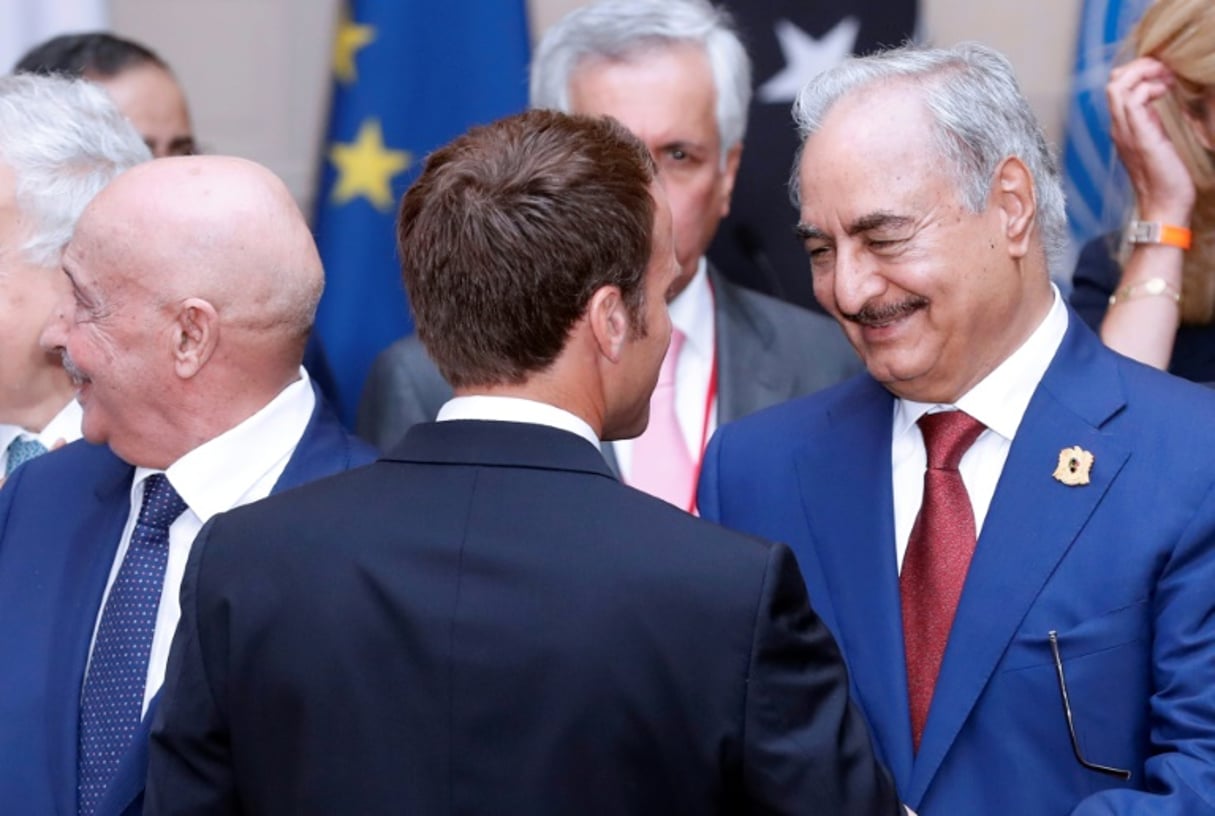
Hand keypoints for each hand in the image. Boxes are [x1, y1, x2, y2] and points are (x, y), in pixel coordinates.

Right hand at [1106, 57, 1195, 223]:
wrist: (1165, 206)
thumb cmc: (1167, 178)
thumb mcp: (1158, 142)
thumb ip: (1153, 123)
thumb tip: (1161, 103)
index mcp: (1124, 128)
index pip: (1117, 87)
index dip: (1138, 72)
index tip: (1163, 74)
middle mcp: (1119, 128)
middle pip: (1113, 82)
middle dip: (1139, 66)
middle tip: (1164, 70)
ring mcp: (1126, 132)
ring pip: (1118, 86)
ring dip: (1143, 73)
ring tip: (1165, 77)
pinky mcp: (1139, 136)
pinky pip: (1133, 100)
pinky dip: (1150, 88)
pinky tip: (1166, 92)